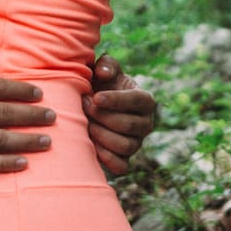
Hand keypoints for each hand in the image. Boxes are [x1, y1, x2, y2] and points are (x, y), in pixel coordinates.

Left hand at [84, 54, 155, 176]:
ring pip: (124, 146)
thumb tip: (103, 73)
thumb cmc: (100, 85)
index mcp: (145, 100)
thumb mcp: (104, 70)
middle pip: (128, 125)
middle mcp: (146, 123)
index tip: (95, 97)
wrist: (93, 107)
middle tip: (84, 106)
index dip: (116, 100)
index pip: (137, 101)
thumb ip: (106, 65)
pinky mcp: (126, 160)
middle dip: (102, 117)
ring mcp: (137, 143)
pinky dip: (105, 157)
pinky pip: (121, 166)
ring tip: (85, 123)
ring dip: (100, 135)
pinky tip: (90, 143)